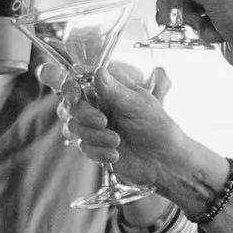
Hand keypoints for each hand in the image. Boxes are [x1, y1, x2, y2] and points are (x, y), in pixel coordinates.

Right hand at [57, 62, 196, 190]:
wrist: (164, 161)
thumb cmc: (157, 127)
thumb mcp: (138, 104)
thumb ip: (114, 89)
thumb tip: (97, 71)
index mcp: (108, 88)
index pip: (77, 79)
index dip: (68, 86)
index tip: (74, 96)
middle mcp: (97, 104)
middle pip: (70, 104)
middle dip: (83, 114)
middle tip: (103, 122)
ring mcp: (93, 126)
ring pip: (73, 126)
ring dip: (94, 135)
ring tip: (116, 140)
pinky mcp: (93, 145)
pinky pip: (82, 146)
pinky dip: (98, 151)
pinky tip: (115, 154)